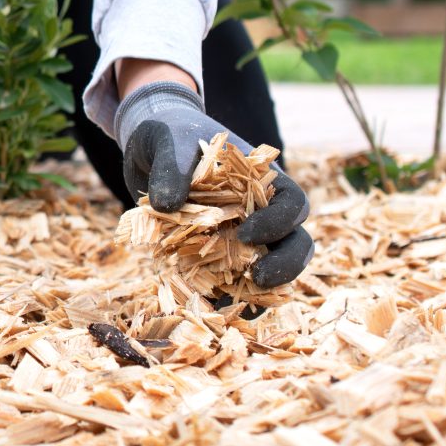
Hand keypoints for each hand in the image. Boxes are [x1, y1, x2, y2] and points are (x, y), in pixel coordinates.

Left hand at [114, 81, 312, 287]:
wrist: (150, 149)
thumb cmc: (170, 137)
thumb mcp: (167, 142)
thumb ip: (171, 167)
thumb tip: (166, 206)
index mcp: (263, 181)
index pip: (293, 204)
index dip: (280, 223)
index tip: (247, 234)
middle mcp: (262, 212)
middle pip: (295, 243)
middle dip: (285, 264)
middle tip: (257, 278)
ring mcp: (242, 237)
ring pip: (272, 267)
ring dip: (263, 288)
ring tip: (238, 299)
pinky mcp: (216, 256)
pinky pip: (233, 282)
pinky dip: (228, 297)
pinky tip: (211, 309)